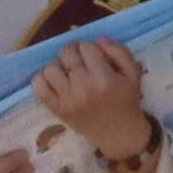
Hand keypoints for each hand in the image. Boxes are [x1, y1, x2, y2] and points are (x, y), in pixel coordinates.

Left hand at [36, 34, 160, 172]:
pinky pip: (38, 86)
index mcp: (104, 78)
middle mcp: (83, 88)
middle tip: (79, 61)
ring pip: (50, 67)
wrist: (118, 134)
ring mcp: (67, 99)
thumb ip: (119, 52)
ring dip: (58, 65)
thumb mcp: (133, 74)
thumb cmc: (126, 101)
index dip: (90, 48)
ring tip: (67, 72)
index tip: (94, 57)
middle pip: (67, 53)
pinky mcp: (57, 109)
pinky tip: (54, 80)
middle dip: (73, 52)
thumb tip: (98, 39)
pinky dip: (42, 79)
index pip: (86, 47)